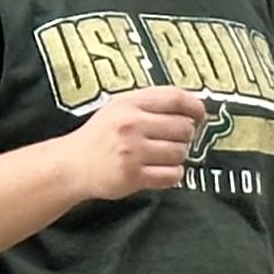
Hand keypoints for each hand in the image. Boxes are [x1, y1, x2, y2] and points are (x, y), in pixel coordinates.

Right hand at [72, 88, 212, 201]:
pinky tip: (160, 170)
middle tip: (171, 139)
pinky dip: (172, 174)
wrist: (73, 164)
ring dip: (177, 156)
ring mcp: (132, 151)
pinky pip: (173, 175)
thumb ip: (151, 104)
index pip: (174, 97)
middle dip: (184, 135)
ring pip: (180, 153)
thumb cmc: (102, 135)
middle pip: (183, 127)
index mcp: (128, 103)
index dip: (195, 106)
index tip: (200, 115)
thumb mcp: (119, 108)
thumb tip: (194, 107)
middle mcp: (130, 124)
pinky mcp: (133, 176)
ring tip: (160, 155)